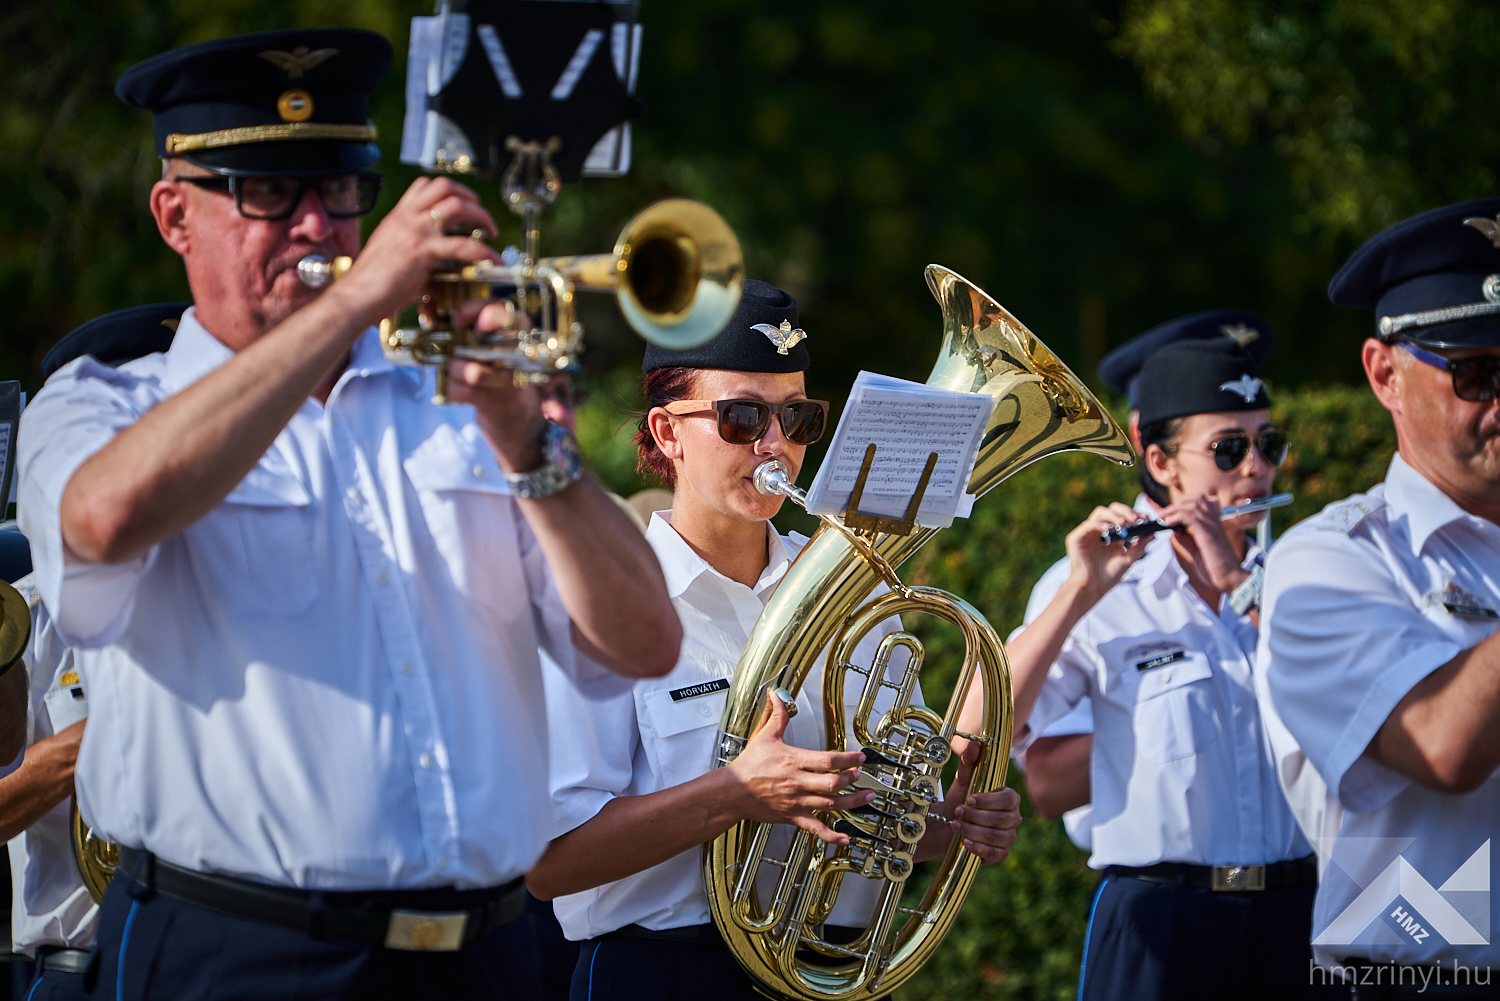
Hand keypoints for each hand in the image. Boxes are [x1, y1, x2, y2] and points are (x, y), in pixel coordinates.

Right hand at [332, 176, 499, 332]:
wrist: (356, 296)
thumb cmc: (370, 283)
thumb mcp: (390, 254)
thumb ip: (410, 249)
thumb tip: (430, 262)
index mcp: (398, 217)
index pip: (424, 186)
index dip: (449, 189)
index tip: (463, 203)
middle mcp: (406, 218)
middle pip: (443, 186)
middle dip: (469, 196)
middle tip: (481, 214)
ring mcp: (414, 231)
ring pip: (456, 205)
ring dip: (480, 215)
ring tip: (491, 231)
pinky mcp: (422, 251)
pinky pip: (462, 246)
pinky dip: (483, 251)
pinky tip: (493, 260)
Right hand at [724, 692, 873, 843]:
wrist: (732, 791)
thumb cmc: (749, 766)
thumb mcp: (765, 736)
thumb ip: (778, 716)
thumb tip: (778, 696)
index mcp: (794, 762)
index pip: (827, 760)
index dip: (848, 759)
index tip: (860, 757)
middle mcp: (798, 783)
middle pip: (832, 784)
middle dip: (851, 780)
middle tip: (861, 776)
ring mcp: (797, 802)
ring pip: (830, 805)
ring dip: (852, 802)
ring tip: (867, 798)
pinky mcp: (793, 817)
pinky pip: (815, 828)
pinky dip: (832, 835)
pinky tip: (845, 837)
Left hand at [935, 743, 1021, 863]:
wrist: (946, 825)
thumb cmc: (959, 800)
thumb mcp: (961, 781)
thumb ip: (969, 763)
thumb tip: (976, 744)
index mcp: (1009, 798)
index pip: (1010, 799)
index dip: (989, 801)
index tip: (969, 799)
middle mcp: (1013, 818)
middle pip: (1002, 820)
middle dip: (976, 816)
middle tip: (957, 812)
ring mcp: (1008, 837)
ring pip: (996, 837)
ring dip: (973, 831)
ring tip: (955, 825)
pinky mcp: (1000, 853)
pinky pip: (996, 854)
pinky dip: (979, 849)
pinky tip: (965, 842)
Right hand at [1065, 502, 1153, 602]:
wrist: (1093, 589)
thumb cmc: (1108, 576)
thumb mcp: (1128, 560)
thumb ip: (1139, 547)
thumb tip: (1153, 534)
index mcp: (1110, 534)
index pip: (1122, 516)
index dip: (1134, 514)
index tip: (1146, 518)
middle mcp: (1098, 530)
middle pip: (1111, 510)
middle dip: (1125, 511)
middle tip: (1135, 519)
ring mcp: (1086, 533)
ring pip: (1100, 513)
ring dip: (1114, 516)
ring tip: (1124, 523)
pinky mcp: (1076, 538)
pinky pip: (1089, 524)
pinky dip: (1100, 524)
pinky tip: (1109, 528)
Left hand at [1156, 494, 1247, 592]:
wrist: (1232, 578)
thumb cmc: (1217, 567)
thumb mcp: (1197, 551)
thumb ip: (1187, 540)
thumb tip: (1175, 530)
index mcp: (1213, 523)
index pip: (1198, 502)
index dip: (1180, 502)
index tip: (1162, 508)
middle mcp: (1215, 521)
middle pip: (1196, 499)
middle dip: (1176, 503)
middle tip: (1162, 513)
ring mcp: (1213, 526)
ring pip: (1193, 505)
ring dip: (1174, 509)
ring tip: (1163, 516)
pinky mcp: (1209, 534)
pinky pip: (1192, 517)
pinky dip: (1178, 516)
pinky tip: (1169, 522)